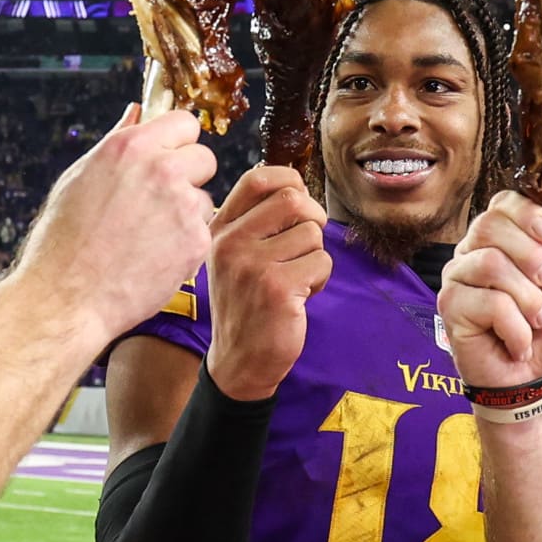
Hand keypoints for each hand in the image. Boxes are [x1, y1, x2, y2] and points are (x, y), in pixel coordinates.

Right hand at [15, 105, 218, 345]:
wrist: (67, 297)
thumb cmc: (64, 239)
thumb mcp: (80, 177)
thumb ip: (118, 141)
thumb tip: (137, 112)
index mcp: (131, 146)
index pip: (184, 123)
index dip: (177, 143)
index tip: (169, 159)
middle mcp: (161, 168)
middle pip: (204, 157)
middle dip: (189, 176)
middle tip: (160, 202)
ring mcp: (182, 205)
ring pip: (204, 199)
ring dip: (186, 214)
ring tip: (148, 237)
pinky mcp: (196, 241)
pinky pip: (202, 232)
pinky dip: (185, 245)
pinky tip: (154, 256)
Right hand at [205, 165, 331, 400]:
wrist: (237, 362)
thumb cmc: (245, 306)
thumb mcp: (233, 259)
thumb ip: (254, 223)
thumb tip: (296, 190)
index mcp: (219, 230)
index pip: (256, 179)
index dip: (289, 180)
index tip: (299, 198)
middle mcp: (231, 243)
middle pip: (293, 200)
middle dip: (313, 218)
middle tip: (308, 243)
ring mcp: (253, 265)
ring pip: (312, 233)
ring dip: (315, 255)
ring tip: (297, 278)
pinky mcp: (278, 288)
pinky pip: (321, 262)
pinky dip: (320, 279)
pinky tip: (300, 296)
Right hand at [438, 190, 541, 388]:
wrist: (533, 376)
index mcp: (500, 238)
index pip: (503, 202)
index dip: (527, 212)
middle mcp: (471, 252)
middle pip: (490, 225)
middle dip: (530, 254)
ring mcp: (456, 278)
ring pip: (491, 264)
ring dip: (527, 298)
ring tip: (536, 320)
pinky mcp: (449, 306)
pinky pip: (488, 302)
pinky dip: (516, 327)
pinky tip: (517, 341)